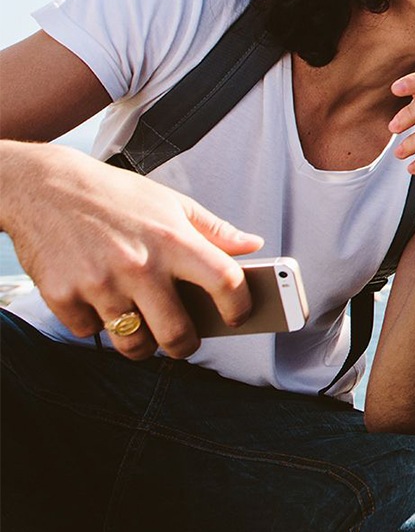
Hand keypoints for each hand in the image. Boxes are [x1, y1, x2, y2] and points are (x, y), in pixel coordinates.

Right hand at [0, 142, 261, 359]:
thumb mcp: (170, 202)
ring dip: (141, 343)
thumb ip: (214, 229)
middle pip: (178, 334)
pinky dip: (96, 325)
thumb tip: (253, 245)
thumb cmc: (113, 195)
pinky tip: (98, 302)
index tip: (238, 316)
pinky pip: (90, 332)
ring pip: (134, 344)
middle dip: (186, 345)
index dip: (240, 306)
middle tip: (184, 338)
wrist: (44, 186)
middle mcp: (139, 265)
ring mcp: (100, 284)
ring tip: (142, 325)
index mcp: (173, 240)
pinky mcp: (63, 296)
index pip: (225, 282)